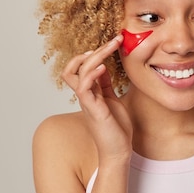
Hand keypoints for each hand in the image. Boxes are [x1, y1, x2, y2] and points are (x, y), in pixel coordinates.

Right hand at [61, 35, 132, 162]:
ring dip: (93, 57)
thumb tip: (104, 69)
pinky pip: (83, 88)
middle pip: (75, 66)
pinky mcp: (93, 110)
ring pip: (76, 73)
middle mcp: (85, 95)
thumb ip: (106, 86)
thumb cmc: (116, 129)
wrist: (118, 152)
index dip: (95, 53)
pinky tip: (104, 68)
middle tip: (115, 40)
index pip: (82, 66)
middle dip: (94, 50)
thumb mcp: (112, 101)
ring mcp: (87, 102)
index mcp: (90, 92)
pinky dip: (91, 75)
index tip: (113, 43)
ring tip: (109, 48)